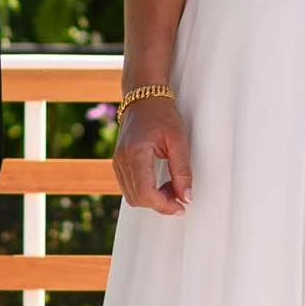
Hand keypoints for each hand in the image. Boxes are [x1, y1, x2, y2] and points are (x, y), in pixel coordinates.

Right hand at [112, 95, 191, 213]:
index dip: (164, 205)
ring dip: (153, 199)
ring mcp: (117, 162)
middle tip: (180, 194)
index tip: (181, 207)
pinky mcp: (119, 163)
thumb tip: (186, 197)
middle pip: (137, 198)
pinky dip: (145, 192)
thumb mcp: (178, 140)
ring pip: (132, 196)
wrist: (144, 98)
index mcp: (135, 153)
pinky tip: (160, 183)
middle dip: (160, 203)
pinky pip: (129, 187)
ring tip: (172, 186)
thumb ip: (182, 170)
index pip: (145, 192)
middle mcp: (121, 159)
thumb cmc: (161, 113)